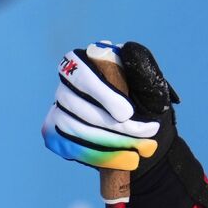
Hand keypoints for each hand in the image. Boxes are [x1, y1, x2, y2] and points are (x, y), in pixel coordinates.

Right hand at [42, 41, 177, 172]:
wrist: (146, 135)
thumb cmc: (149, 104)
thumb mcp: (153, 87)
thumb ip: (143, 69)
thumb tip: (128, 48)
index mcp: (91, 60)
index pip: (82, 72)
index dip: (102, 95)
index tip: (127, 114)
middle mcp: (68, 80)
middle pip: (77, 104)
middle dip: (113, 126)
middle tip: (145, 137)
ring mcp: (59, 105)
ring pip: (71, 127)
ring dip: (108, 144)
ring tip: (139, 153)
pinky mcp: (54, 129)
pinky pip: (67, 145)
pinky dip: (97, 156)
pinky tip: (124, 160)